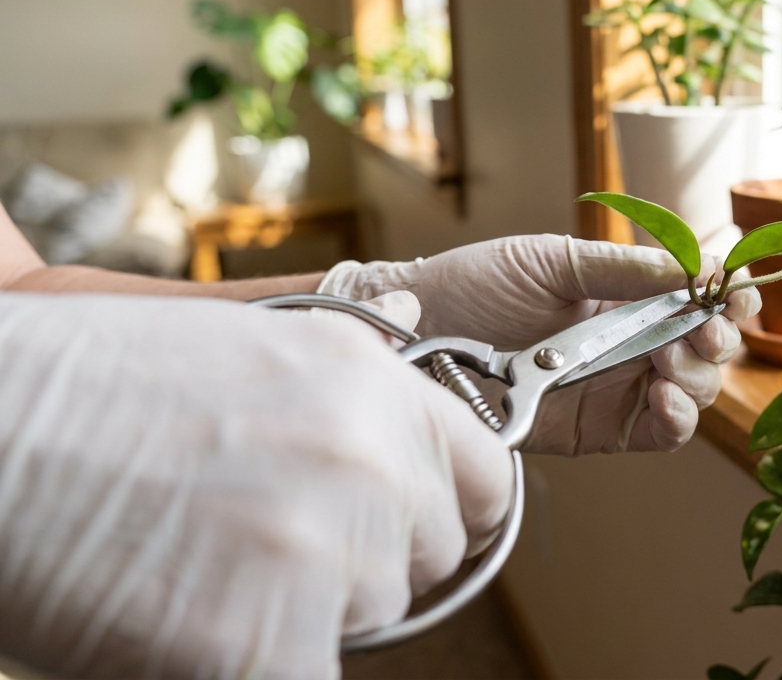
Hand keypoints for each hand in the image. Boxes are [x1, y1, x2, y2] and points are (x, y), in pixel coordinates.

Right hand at [0, 294, 511, 678]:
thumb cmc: (85, 391)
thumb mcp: (243, 347)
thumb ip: (345, 382)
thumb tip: (409, 372)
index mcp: (369, 384)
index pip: (483, 475)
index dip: (450, 509)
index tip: (417, 530)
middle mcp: (368, 460)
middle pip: (428, 556)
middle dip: (366, 561)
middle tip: (263, 543)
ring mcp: (323, 554)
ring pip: (367, 620)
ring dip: (304, 613)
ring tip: (200, 566)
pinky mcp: (266, 644)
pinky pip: (312, 677)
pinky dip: (258, 663)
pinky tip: (187, 623)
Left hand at [319, 235, 761, 454]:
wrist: (416, 327)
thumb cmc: (478, 283)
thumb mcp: (552, 260)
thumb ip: (623, 269)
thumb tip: (694, 265)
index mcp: (629, 298)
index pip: (699, 302)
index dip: (727, 300)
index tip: (732, 294)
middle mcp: (632, 344)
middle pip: (706, 353)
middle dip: (717, 341)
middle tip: (702, 331)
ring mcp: (615, 389)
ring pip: (691, 394)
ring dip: (697, 378)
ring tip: (670, 363)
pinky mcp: (595, 431)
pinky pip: (654, 433)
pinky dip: (673, 420)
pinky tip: (666, 399)